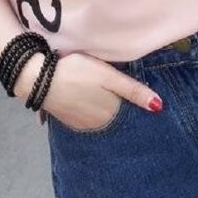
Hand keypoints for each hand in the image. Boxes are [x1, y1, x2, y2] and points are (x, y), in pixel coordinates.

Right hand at [14, 51, 162, 130]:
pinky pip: (85, 119)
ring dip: (105, 111)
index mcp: (110, 115)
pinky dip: (90, 112)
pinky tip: (89, 101)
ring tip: (106, 96)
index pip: (131, 115)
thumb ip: (133, 91)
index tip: (142, 99)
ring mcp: (80, 125)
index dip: (136, 106)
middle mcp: (97, 126)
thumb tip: (159, 107)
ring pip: (100, 120)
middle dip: (122, 110)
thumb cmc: (77, 71)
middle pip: (116, 118)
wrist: (37, 78)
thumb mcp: (108, 75)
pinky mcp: (67, 120)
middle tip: (124, 95)